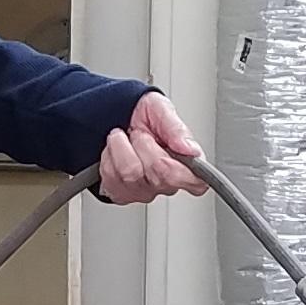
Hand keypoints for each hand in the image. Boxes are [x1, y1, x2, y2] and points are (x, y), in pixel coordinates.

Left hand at [98, 91, 208, 205]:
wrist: (119, 118)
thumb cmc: (145, 116)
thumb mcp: (162, 110)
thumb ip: (177, 129)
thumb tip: (191, 151)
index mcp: (187, 164)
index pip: (196, 183)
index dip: (180, 172)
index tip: (168, 155)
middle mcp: (167, 183)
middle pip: (158, 174)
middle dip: (144, 143)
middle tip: (142, 134)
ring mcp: (144, 191)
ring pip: (131, 174)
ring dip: (122, 147)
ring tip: (127, 138)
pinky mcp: (122, 194)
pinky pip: (111, 177)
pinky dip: (109, 156)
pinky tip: (117, 151)